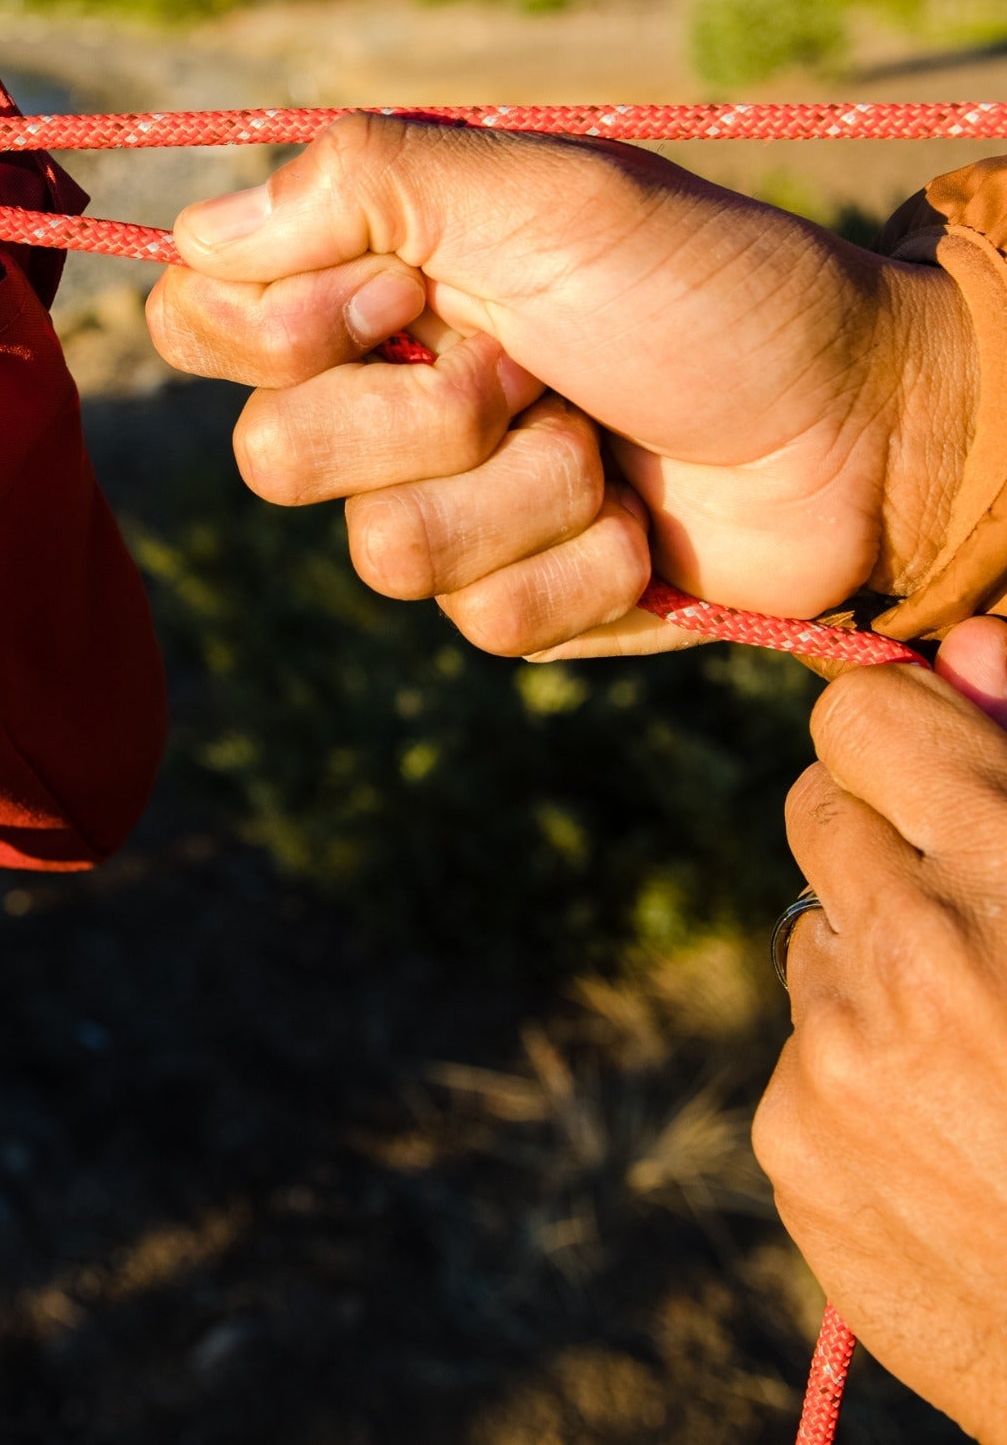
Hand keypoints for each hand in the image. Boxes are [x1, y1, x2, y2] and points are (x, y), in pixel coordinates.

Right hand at [146, 115, 975, 655]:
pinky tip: (640, 519)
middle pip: (270, 456)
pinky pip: (481, 619)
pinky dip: (583, 561)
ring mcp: (443, 507)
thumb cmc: (710, 285)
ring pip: (379, 553)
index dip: (275, 329)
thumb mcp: (545, 198)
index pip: (201, 318)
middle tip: (534, 367)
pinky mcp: (510, 603)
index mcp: (370, 286)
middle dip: (426, 418)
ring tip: (605, 442)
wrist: (867, 423)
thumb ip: (365, 184)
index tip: (402, 294)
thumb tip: (197, 231)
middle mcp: (384, 397)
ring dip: (525, 491)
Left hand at [753, 618, 1006, 1440]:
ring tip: (991, 1054)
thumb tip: (961, 643)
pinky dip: (863, 1079)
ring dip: (877, 969)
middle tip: (977, 923)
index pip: (860, 718)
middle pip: (818, 814)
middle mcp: (908, 948)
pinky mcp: (797, 1143)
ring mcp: (838, 1054)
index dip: (899, 741)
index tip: (932, 772)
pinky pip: (805, 1055)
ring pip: (813, 940)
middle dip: (886, 846)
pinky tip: (958, 1142)